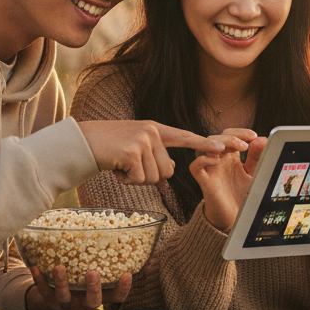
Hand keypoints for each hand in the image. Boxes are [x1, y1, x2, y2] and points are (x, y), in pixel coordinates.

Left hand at [24, 266, 132, 309]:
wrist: (55, 299)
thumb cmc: (81, 282)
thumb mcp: (93, 278)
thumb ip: (104, 262)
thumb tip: (117, 232)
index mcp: (99, 296)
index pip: (116, 297)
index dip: (123, 289)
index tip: (127, 274)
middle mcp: (84, 303)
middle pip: (92, 302)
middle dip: (93, 289)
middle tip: (93, 273)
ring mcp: (66, 303)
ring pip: (64, 297)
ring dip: (62, 283)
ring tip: (59, 267)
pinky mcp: (49, 300)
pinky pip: (43, 291)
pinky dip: (39, 280)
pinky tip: (35, 267)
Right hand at [77, 119, 239, 184]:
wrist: (82, 142)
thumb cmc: (109, 149)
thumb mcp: (136, 149)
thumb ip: (156, 157)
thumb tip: (172, 170)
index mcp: (156, 129)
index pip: (186, 137)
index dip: (206, 145)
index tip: (227, 149)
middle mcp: (152, 131)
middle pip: (166, 171)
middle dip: (147, 176)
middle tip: (128, 165)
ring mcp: (143, 140)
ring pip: (154, 178)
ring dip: (136, 179)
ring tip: (121, 164)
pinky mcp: (132, 151)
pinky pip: (139, 180)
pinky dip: (126, 180)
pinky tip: (116, 167)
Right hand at [189, 129, 267, 231]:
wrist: (235, 218)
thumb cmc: (242, 196)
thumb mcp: (254, 174)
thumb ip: (258, 158)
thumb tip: (263, 139)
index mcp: (230, 156)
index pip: (229, 135)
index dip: (240, 132)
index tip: (254, 136)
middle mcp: (219, 160)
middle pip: (216, 138)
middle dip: (230, 137)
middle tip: (245, 145)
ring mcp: (210, 170)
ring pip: (203, 147)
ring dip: (216, 143)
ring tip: (232, 148)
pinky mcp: (205, 182)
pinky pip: (195, 166)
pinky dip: (203, 160)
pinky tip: (216, 160)